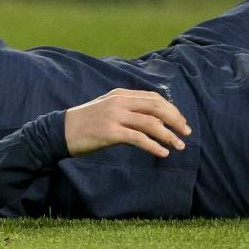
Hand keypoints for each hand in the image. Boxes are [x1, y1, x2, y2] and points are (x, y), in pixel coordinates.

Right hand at [64, 89, 189, 158]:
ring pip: (150, 123)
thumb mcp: (107, 108)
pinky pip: (138, 138)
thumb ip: (127, 109)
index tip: (181, 122)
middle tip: (187, 133)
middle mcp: (119, 102)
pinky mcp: (110, 132)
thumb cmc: (86, 123)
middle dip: (176, 119)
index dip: (171, 109)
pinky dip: (153, 146)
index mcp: (120, 94)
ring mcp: (115, 116)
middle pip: (156, 107)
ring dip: (169, 135)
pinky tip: (162, 153)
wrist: (61, 131)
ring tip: (179, 146)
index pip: (153, 98)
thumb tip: (153, 120)